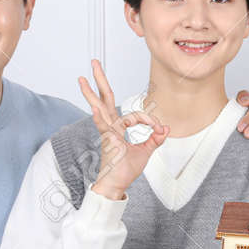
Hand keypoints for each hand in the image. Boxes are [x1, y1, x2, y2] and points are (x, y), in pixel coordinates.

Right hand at [79, 59, 168, 199]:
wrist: (116, 185)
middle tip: (94, 63)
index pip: (134, 114)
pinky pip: (105, 127)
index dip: (149, 119)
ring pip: (100, 108)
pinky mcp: (108, 141)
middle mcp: (110, 127)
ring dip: (91, 93)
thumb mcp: (145, 151)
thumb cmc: (126, 170)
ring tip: (83, 78)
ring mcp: (107, 132)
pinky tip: (94, 108)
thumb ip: (154, 139)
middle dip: (100, 80)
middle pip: (105, 98)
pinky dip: (100, 118)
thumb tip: (165, 128)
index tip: (160, 129)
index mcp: (117, 128)